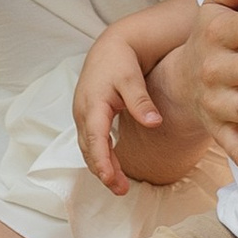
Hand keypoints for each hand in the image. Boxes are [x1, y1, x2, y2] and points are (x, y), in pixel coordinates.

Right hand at [74, 22, 160, 199]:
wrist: (109, 48)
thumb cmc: (120, 61)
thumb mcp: (131, 78)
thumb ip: (141, 101)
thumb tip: (154, 122)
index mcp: (93, 104)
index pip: (95, 139)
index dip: (102, 161)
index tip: (111, 180)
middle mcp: (83, 113)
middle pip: (89, 149)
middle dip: (103, 171)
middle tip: (121, 190)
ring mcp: (83, 116)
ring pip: (88, 148)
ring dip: (101, 167)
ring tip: (119, 186)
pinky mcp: (88, 118)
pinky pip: (90, 143)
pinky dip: (99, 157)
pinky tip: (112, 168)